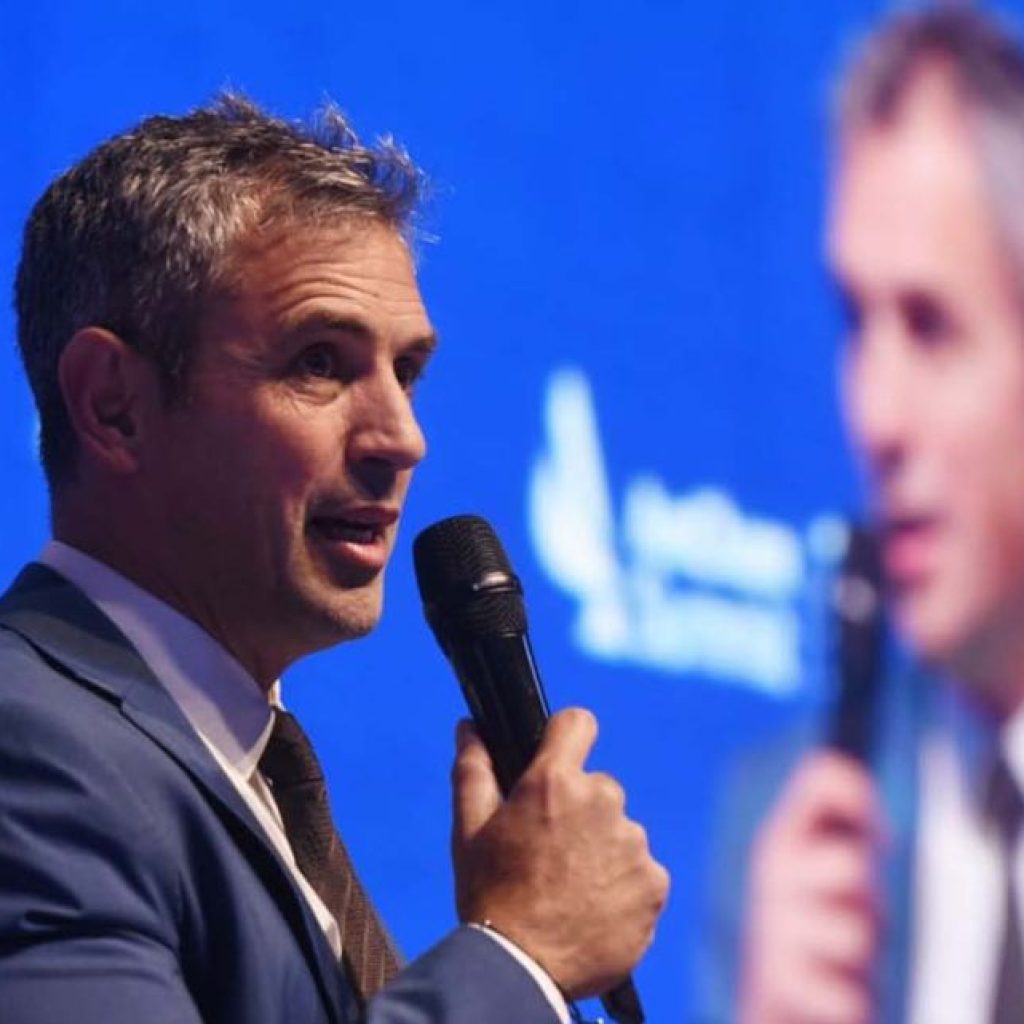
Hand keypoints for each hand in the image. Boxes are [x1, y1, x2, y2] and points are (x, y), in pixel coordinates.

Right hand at [450, 708, 669, 997]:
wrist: (522, 969)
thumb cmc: (490, 893)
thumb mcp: (469, 829)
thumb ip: (473, 769)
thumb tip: (471, 727)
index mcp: (555, 782)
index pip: (578, 723)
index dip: (566, 737)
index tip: (558, 758)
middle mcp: (602, 802)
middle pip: (598, 787)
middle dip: (578, 809)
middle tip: (550, 851)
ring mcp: (633, 843)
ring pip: (619, 831)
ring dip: (601, 849)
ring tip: (570, 888)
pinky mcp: (654, 883)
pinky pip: (641, 871)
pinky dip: (623, 885)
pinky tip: (593, 909)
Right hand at [739, 751, 885, 1023]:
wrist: (772, 1000)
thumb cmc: (810, 927)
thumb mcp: (819, 863)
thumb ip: (835, 815)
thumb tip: (847, 770)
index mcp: (781, 837)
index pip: (823, 780)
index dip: (860, 800)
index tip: (875, 836)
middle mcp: (772, 875)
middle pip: (854, 865)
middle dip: (870, 902)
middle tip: (850, 919)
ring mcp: (773, 929)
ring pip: (858, 934)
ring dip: (863, 957)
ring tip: (839, 961)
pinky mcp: (782, 984)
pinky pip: (847, 992)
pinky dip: (850, 999)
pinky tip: (830, 991)